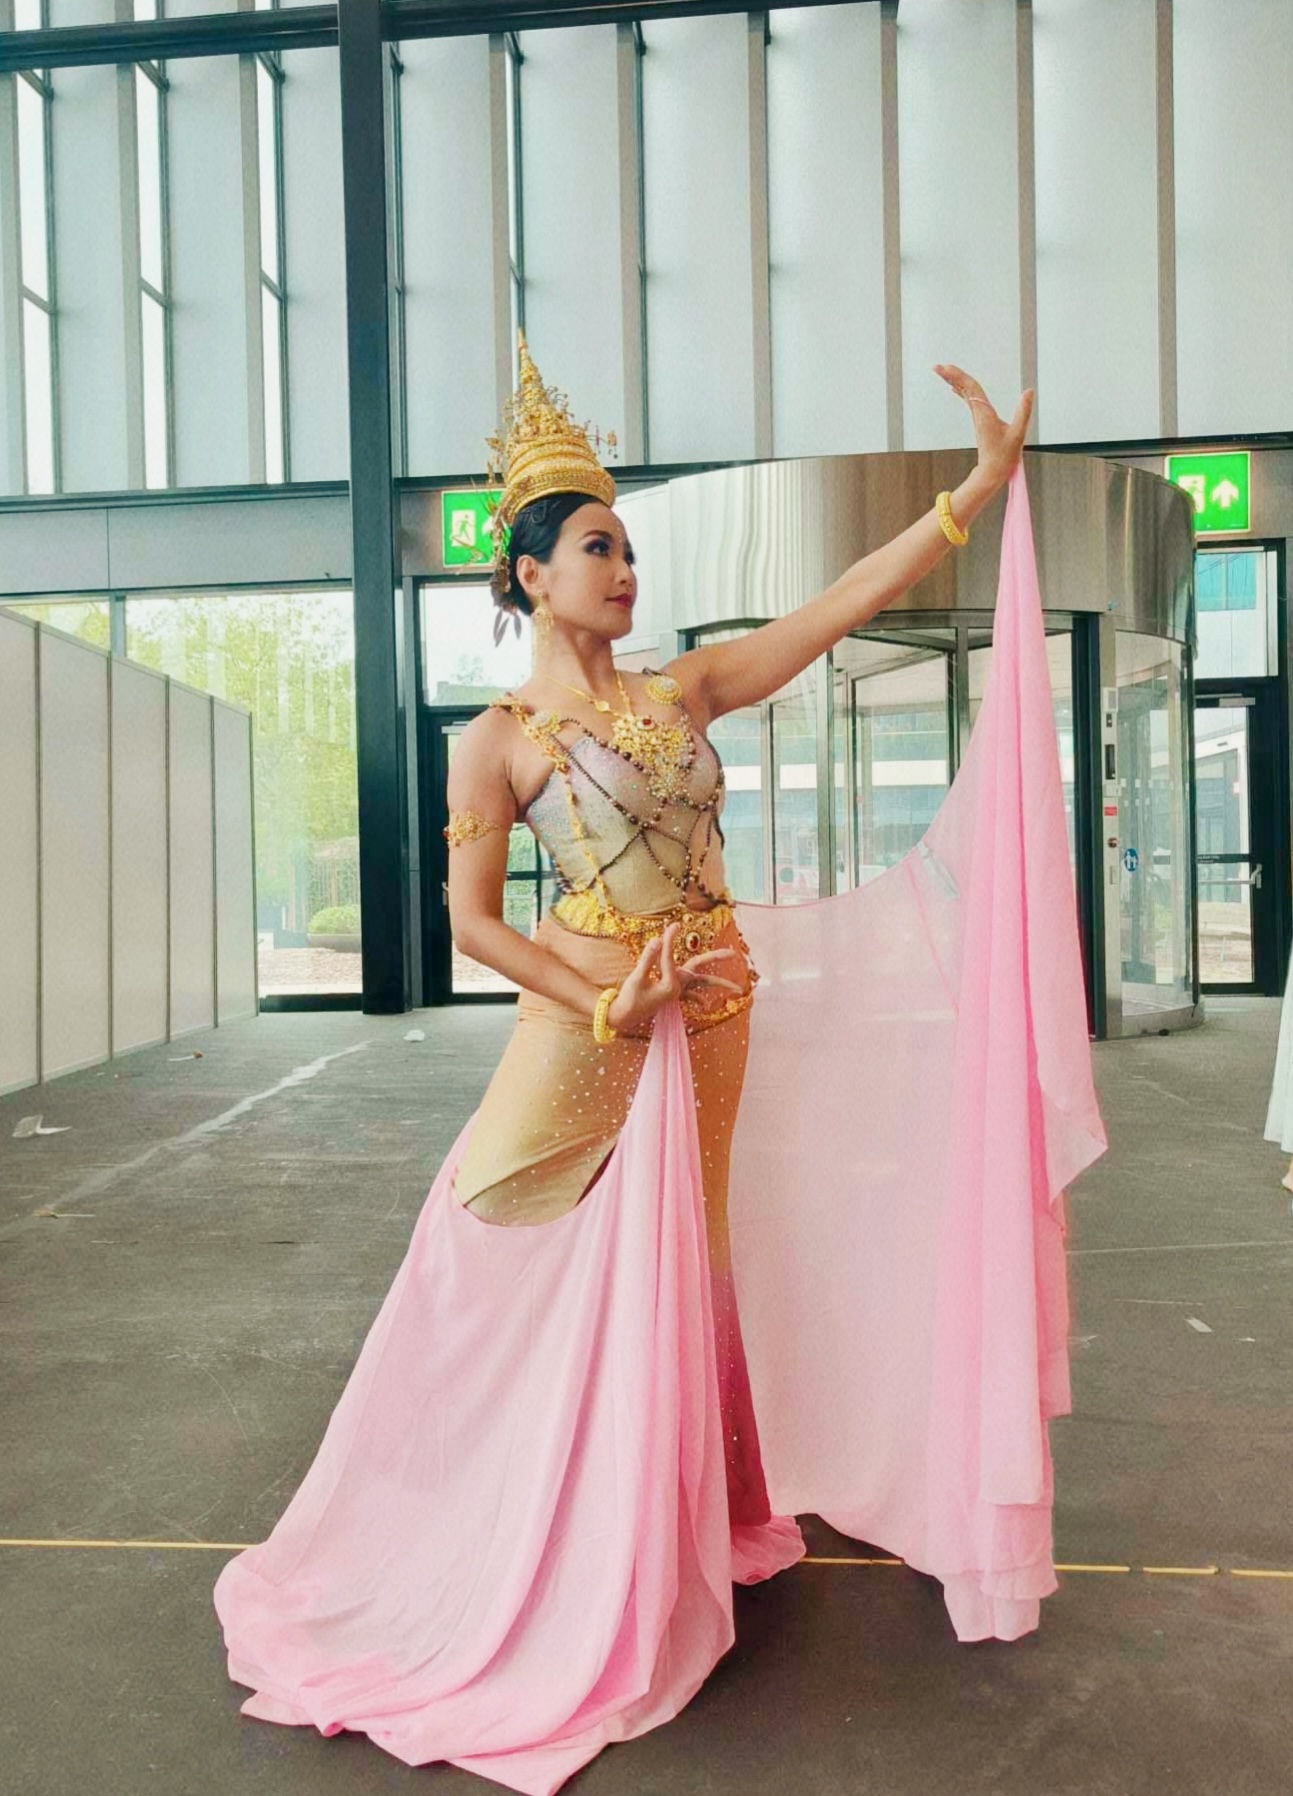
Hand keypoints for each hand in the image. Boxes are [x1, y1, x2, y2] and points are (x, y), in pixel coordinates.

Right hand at [606, 923, 745, 1035]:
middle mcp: (677, 989)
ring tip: (739, 989)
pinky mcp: (672, 995)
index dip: (669, 940)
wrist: (623, 1017)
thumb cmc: (629, 998)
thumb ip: (648, 959)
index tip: (674, 925)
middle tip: (734, 954)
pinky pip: (689, 996)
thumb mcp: (637, 978)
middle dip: (716, 960)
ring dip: (718, 983)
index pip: (670, 957)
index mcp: (670, 985)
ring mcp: (676, 992)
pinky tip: (706, 1005)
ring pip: (701, 985)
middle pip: (702, 974)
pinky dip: (698, 998)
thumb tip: (657, 940)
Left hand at [933, 365, 1033, 488]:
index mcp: (985, 413)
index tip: (946, 367)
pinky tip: (954, 387)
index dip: (959, 376)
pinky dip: (962, 391)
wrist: (992, 473)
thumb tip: (1028, 391)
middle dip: (951, 376)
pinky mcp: (980, 421)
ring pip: (965, 394)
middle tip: (937, 365)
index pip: (972, 389)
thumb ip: (1024, 412)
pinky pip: (969, 401)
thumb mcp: (1018, 434)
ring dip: (955, 381)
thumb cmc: (1004, 456)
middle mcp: (979, 413)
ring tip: (943, 370)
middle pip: (964, 388)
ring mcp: (978, 417)